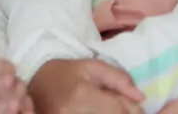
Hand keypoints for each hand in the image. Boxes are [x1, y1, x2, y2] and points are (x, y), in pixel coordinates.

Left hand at [0, 53, 32, 113]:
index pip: (5, 68)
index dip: (7, 74)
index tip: (6, 81)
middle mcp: (10, 79)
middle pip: (17, 85)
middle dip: (16, 94)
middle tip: (13, 105)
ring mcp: (14, 92)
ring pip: (23, 97)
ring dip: (22, 105)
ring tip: (16, 112)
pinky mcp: (13, 104)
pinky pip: (23, 107)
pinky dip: (25, 111)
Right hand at [27, 58, 144, 113]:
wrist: (36, 82)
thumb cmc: (67, 73)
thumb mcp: (93, 67)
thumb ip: (119, 80)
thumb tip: (142, 98)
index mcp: (80, 95)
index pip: (118, 110)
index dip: (133, 110)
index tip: (135, 107)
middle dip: (122, 113)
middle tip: (120, 108)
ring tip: (103, 108)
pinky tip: (96, 111)